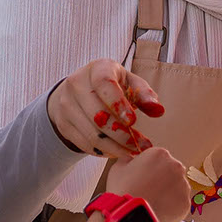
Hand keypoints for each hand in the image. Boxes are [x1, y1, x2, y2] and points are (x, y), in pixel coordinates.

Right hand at [46, 60, 162, 160]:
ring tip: (132, 153)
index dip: (118, 103)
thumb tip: (158, 110)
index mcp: (97, 69)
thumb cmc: (112, 86)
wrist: (78, 92)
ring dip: (115, 148)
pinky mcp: (63, 124)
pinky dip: (103, 151)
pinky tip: (117, 152)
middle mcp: (76, 84)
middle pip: (97, 115)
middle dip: (121, 134)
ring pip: (91, 134)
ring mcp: (66, 105)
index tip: (133, 121)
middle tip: (140, 146)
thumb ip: (144, 94)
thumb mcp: (129, 82)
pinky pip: (84, 143)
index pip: (103, 84)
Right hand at [100, 146, 193, 221]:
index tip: (144, 178)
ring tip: (153, 202)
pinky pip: (179, 203)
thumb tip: (131, 160)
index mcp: (160, 154)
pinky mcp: (186, 202)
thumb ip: (128, 160)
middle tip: (149, 190)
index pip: (158, 158)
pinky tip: (159, 210)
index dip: (150, 169)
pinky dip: (172, 207)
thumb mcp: (118, 168)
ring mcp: (183, 185)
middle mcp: (176, 166)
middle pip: (171, 171)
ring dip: (168, 192)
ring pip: (177, 187)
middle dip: (162, 179)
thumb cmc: (123, 190)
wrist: (131, 215)